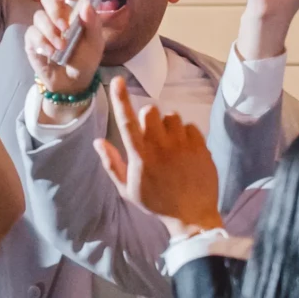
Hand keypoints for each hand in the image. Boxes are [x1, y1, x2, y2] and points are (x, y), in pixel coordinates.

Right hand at [24, 0, 105, 119]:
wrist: (74, 82)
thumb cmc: (86, 58)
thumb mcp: (96, 42)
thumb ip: (93, 23)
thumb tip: (86, 4)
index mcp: (72, 8)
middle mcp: (55, 13)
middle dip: (55, 9)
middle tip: (64, 26)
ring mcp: (42, 26)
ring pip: (39, 16)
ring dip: (51, 31)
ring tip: (62, 46)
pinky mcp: (32, 40)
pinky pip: (32, 34)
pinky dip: (43, 43)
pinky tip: (52, 53)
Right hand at [95, 78, 222, 237]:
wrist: (192, 217)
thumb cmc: (156, 203)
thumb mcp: (128, 189)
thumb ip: (111, 163)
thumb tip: (97, 141)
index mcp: (140, 157)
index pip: (127, 121)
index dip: (120, 99)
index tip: (117, 80)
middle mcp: (161, 147)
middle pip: (151, 111)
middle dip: (148, 117)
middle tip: (151, 133)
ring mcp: (183, 146)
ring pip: (172, 116)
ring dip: (168, 124)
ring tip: (170, 143)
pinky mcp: (201, 147)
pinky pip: (190, 125)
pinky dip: (186, 133)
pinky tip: (185, 149)